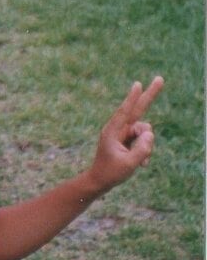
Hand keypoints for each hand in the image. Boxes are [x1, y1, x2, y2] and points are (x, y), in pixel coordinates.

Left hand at [88, 76, 162, 193]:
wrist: (100, 180)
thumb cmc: (111, 172)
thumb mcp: (129, 164)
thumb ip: (141, 149)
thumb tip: (150, 132)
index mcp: (113, 132)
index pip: (125, 112)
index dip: (133, 98)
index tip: (137, 84)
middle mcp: (118, 128)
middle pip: (137, 109)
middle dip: (149, 95)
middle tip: (160, 78)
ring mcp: (124, 133)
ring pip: (144, 131)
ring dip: (147, 145)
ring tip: (140, 161)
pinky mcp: (128, 139)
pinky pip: (143, 141)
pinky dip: (145, 151)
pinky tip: (141, 165)